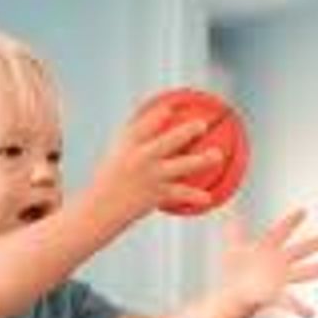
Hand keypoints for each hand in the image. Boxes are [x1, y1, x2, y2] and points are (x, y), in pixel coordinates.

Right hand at [87, 105, 223, 221]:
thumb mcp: (116, 157)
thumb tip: (155, 127)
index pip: (145, 123)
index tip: (174, 107)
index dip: (161, 114)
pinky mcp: (156, 194)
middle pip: (168, 141)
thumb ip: (133, 141)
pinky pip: (180, 194)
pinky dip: (195, 196)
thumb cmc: (109, 183)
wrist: (99, 210)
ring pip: (181, 166)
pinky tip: (209, 198)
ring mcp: (149, 176)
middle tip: (203, 125)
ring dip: (202, 160)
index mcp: (128, 145)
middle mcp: (140, 157)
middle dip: (188, 131)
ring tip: (218, 156)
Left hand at [219, 208, 317, 317]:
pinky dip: (300, 308)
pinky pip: (290, 302)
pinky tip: (310, 314)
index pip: (280, 232)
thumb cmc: (238, 272)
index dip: (290, 221)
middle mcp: (278, 264)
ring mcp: (279, 280)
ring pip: (301, 273)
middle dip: (312, 245)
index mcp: (268, 250)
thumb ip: (234, 233)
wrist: (235, 295)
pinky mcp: (276, 296)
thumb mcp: (235, 251)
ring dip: (315, 270)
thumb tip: (227, 214)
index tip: (303, 210)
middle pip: (297, 251)